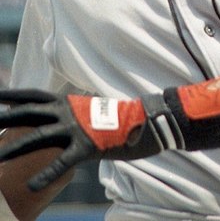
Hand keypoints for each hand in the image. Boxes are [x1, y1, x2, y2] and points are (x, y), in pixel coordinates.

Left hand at [0, 89, 179, 190]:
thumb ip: (71, 112)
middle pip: (29, 113)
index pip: (34, 96)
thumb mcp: (89, 110)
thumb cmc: (116, 118)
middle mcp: (68, 112)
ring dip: (15, 147)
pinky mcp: (87, 147)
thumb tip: (59, 115)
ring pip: (39, 138)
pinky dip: (46, 174)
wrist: (143, 121)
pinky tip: (31, 186)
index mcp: (67, 102)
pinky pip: (62, 162)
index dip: (14, 95)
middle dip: (6, 116)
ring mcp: (76, 128)